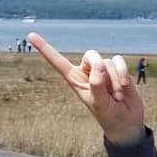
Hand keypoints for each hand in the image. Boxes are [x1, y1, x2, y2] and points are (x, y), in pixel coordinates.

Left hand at [27, 31, 144, 145]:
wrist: (126, 121)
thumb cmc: (107, 114)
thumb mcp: (99, 103)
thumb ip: (96, 84)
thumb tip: (99, 65)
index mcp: (74, 79)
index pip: (57, 62)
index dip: (44, 48)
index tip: (30, 35)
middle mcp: (87, 71)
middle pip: (91, 55)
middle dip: (101, 70)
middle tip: (108, 91)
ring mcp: (102, 69)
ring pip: (107, 61)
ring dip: (115, 81)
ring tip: (115, 96)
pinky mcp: (117, 68)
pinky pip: (119, 60)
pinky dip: (123, 73)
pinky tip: (124, 87)